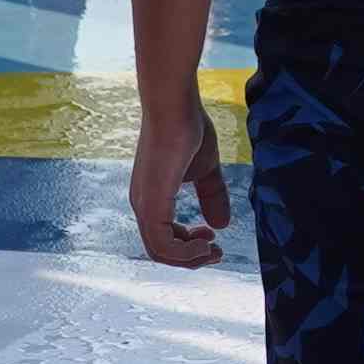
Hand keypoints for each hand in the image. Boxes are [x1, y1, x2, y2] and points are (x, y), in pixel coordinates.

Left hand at [129, 91, 230, 265]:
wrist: (175, 104)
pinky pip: (162, 245)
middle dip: (191, 258)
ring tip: (213, 249)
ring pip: (160, 253)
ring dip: (190, 258)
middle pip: (161, 252)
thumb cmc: (188, 128)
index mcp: (152, 198)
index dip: (189, 247)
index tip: (214, 239)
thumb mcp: (206, 170)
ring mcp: (144, 205)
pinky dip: (185, 252)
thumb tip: (221, 225)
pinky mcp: (151, 203)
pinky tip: (206, 242)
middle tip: (217, 251)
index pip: (164, 238)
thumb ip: (211, 195)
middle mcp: (142, 205)